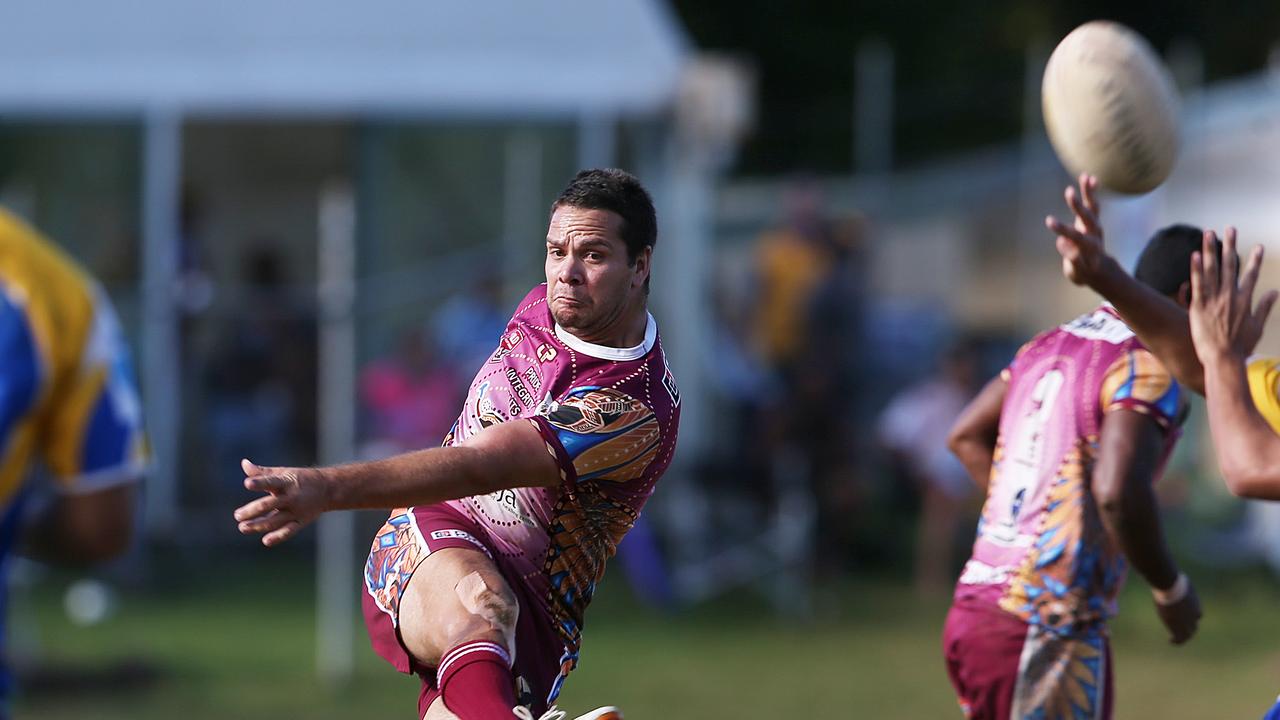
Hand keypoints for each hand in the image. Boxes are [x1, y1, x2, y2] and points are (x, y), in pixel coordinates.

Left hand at [233, 459, 331, 545]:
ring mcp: (296, 510)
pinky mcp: (301, 521)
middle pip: (269, 504)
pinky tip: (266, 541)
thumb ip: (262, 472)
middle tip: (237, 515)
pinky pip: (289, 531)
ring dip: (258, 525)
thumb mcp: (283, 472)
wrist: (328, 489)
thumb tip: (244, 464)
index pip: (271, 482)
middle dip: (252, 510)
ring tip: (242, 527)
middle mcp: (291, 497)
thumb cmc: (300, 479)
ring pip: (275, 520)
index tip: (247, 483)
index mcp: (286, 482)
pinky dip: (278, 537)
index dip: (259, 482)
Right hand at [1045, 174, 1108, 286]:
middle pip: (1086, 218)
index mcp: (1089, 248)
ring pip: (1092, 207)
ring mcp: (1095, 226)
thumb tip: (1062, 241)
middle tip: (1068, 192)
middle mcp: (1094, 234)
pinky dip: (1092, 192)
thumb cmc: (1084, 272)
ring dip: (1088, 192)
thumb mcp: (1076, 272)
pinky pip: (1093, 204)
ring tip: (1084, 176)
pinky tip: (1090, 178)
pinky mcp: (1093, 220)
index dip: (1062, 229)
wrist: (1100, 269)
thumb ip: (1072, 259)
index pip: (1075, 237)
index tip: (1049, 221)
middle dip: (1077, 205)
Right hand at [1153, 580, 1200, 644]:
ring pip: (1188, 634)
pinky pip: (1179, 638)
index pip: (1197, 614)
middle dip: (1189, 630)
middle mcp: (1194, 615)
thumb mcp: (1177, 580)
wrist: (1171, 587)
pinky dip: (1176, 641)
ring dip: (1183, 637)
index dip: (1191, 618)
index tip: (1184, 618)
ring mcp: (1187, 621)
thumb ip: (1174, 580)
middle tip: (1182, 633)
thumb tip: (1165, 570)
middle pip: (1194, 626)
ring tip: (1176, 640)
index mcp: (1195, 604)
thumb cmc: (1172, 579)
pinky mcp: (1178, 626)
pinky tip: (1170, 641)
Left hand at [1189, 228, 1278, 365]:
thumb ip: (1265, 307)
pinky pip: (1197, 284)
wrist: (1223, 359)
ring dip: (1211, 250)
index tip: (1259, 246)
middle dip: (1231, 245)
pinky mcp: (1199, 306)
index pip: (1252, 275)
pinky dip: (1196, 269)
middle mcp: (1230, 296)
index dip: (1255, 259)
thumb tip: (1275, 292)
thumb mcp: (1258, 326)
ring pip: (1212, 270)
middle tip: (1231, 229)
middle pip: (1231, 265)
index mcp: (1245, 300)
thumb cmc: (1241, 346)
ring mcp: (1214, 300)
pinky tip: (1195, 255)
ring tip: (1209, 233)